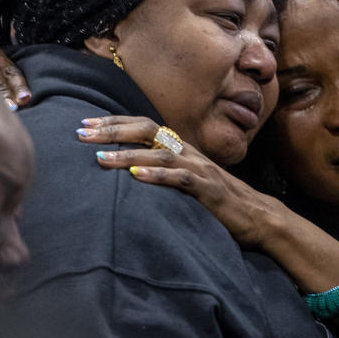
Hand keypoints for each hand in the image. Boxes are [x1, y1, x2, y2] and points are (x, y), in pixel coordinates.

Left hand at [85, 115, 338, 299]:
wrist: (257, 216)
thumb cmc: (218, 201)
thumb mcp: (187, 179)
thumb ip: (164, 169)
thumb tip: (129, 165)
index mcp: (181, 148)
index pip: (143, 125)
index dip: (114, 122)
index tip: (85, 123)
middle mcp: (188, 152)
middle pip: (146, 130)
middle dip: (112, 130)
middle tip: (81, 133)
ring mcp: (198, 168)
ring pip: (159, 153)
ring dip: (126, 154)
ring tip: (99, 159)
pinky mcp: (207, 189)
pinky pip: (180, 178)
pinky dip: (157, 175)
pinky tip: (136, 176)